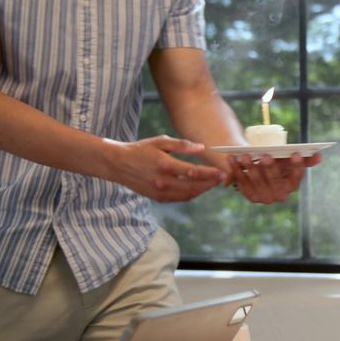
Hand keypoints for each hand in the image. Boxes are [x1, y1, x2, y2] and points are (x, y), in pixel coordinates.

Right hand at [106, 135, 224, 201]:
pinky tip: (197, 188)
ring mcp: (159, 191)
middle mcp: (163, 181)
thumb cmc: (140, 149)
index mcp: (165, 165)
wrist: (118, 164)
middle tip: (222, 179)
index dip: (210, 173)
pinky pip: (179, 198)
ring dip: (202, 190)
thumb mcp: (160, 142)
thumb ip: (182, 145)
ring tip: (212, 183)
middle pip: (194, 186)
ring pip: (188, 195)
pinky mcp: (157, 197)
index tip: (221, 172)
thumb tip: (202, 148)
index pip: (193, 172)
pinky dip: (191, 194)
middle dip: (210, 183)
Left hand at [228, 152, 321, 203]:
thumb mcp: (289, 162)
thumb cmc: (278, 165)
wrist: (260, 174)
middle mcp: (280, 195)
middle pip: (275, 181)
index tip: (296, 154)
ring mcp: (264, 197)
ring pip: (257, 182)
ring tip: (245, 155)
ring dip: (250, 168)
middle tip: (266, 156)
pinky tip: (232, 158)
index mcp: (292, 186)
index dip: (297, 167)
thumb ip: (304, 159)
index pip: (296, 178)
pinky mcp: (250, 196)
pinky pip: (242, 182)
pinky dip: (236, 170)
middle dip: (270, 169)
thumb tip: (319, 156)